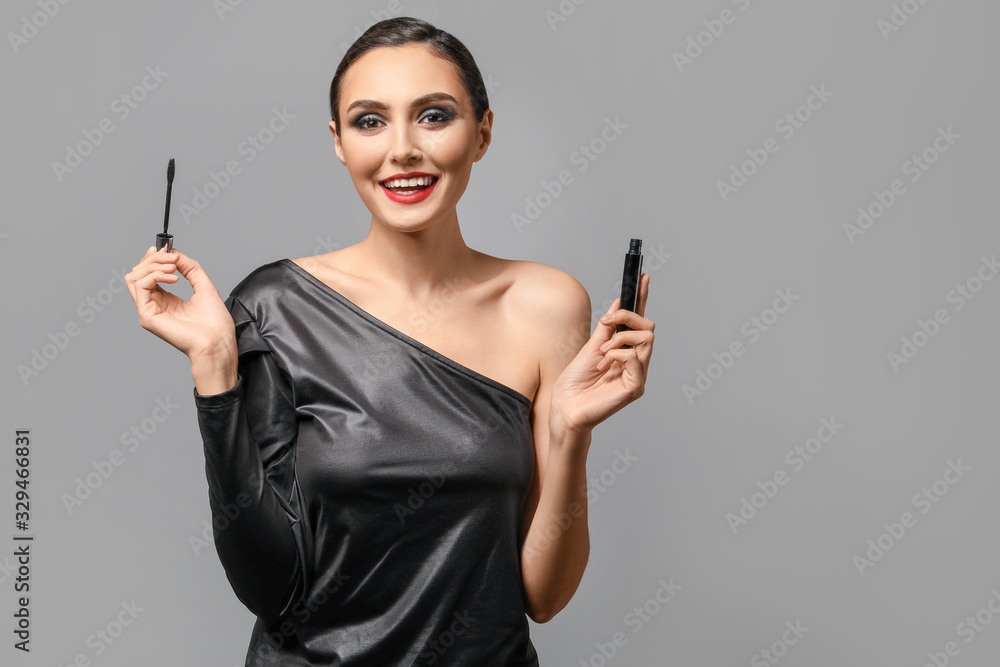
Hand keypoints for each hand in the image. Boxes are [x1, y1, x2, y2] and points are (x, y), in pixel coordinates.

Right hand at [125, 246, 235, 362]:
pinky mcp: (147, 316)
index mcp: (165, 300)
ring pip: (134, 277)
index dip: (154, 258)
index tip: (167, 247)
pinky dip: (155, 275)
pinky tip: (173, 277)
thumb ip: (189, 268)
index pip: (147, 274)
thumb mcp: (203, 285)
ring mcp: (149, 311)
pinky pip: (140, 286)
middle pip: (138, 273)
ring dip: (153, 265)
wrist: (218, 341)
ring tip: (174, 266)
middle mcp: (154, 305)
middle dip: (154, 259)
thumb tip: (174, 252)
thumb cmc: (214, 323)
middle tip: (173, 257)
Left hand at [549, 273, 653, 435]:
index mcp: (626, 352)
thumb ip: (607, 328)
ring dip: (620, 338)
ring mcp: (638, 376)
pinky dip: (617, 355)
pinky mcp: (635, 388)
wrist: (564, 407)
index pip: (639, 323)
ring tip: (602, 352)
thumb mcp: (590, 347)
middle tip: (606, 322)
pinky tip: (604, 365)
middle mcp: (636, 363)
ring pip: (646, 339)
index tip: (642, 277)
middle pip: (649, 328)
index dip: (642, 299)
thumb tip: (618, 303)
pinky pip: (635, 358)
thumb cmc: (575, 383)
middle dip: (627, 317)